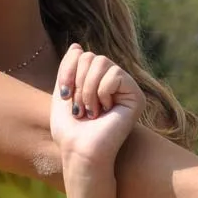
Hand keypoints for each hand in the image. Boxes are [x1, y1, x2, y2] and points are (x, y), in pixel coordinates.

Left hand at [51, 45, 144, 166]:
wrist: (80, 152)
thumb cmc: (70, 130)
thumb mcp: (62, 93)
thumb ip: (68, 69)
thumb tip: (76, 45)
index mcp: (94, 79)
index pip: (79, 53)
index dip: (67, 70)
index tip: (64, 95)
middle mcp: (111, 81)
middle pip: (90, 56)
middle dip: (78, 83)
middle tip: (80, 109)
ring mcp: (124, 88)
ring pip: (102, 62)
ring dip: (88, 89)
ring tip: (91, 111)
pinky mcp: (135, 96)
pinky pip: (115, 74)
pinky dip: (102, 92)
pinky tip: (105, 110)